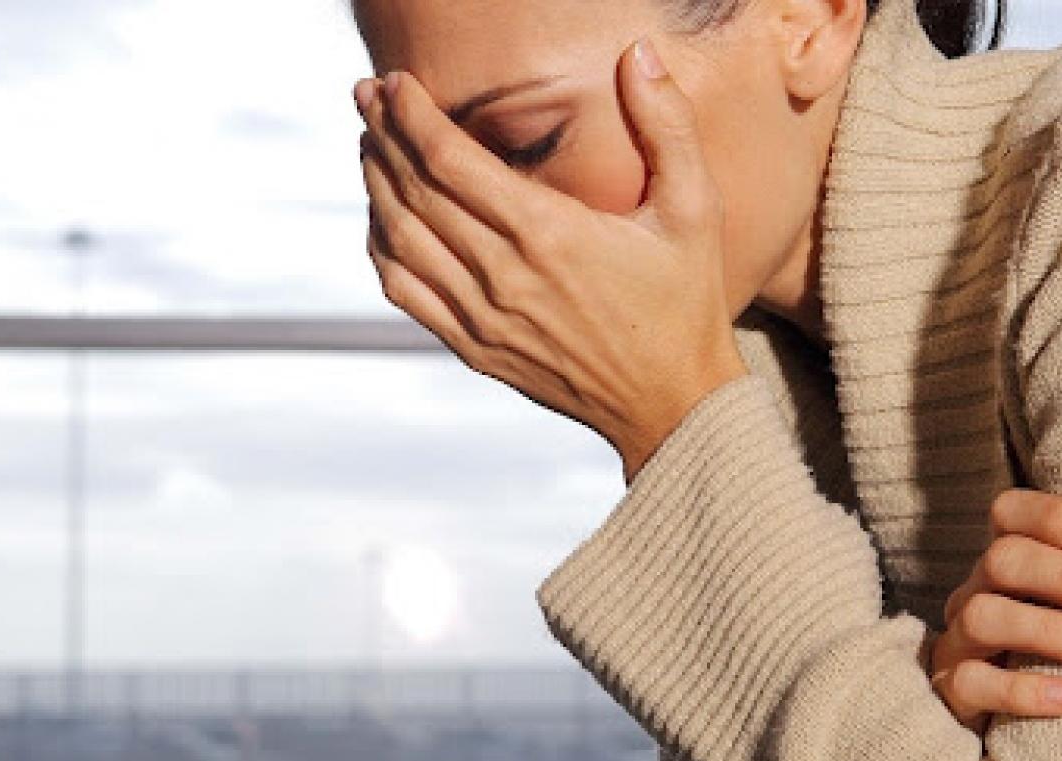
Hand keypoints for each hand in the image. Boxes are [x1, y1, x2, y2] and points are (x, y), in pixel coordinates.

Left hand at [352, 38, 748, 482]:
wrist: (674, 406)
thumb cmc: (686, 304)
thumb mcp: (694, 208)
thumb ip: (667, 123)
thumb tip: (636, 53)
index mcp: (550, 233)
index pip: (450, 159)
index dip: (411, 114)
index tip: (396, 82)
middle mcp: (504, 276)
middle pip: (414, 190)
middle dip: (383, 135)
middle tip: (367, 96)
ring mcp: (482, 317)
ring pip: (400, 239)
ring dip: (375, 185)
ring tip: (368, 144)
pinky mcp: (474, 348)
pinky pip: (406, 291)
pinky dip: (382, 247)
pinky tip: (382, 218)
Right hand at [928, 488, 1061, 734]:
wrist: (1008, 722)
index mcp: (1005, 564)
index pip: (1010, 514)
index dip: (1055, 517)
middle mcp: (974, 593)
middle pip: (1002, 560)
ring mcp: (958, 642)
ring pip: (984, 616)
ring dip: (1052, 629)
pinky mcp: (951, 690)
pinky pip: (972, 683)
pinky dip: (1022, 689)